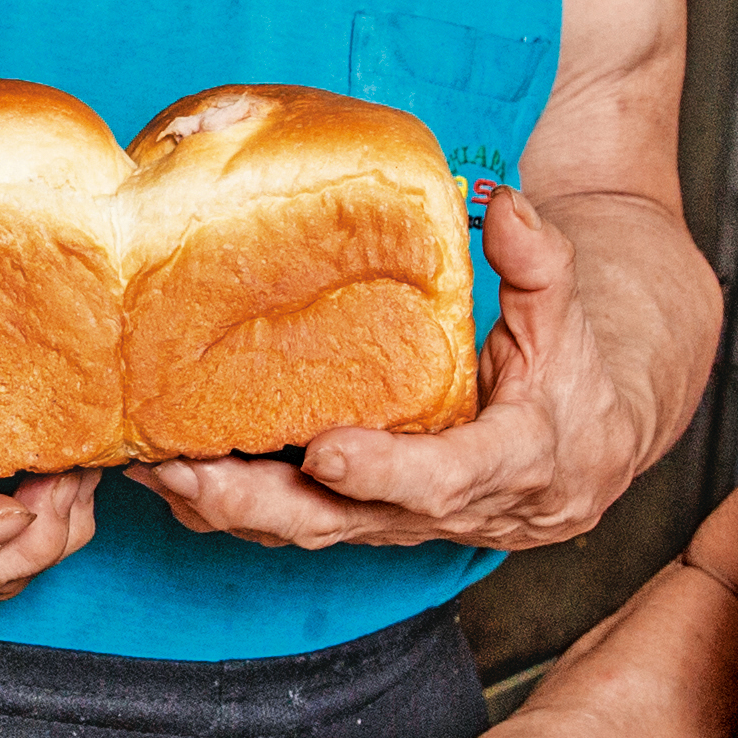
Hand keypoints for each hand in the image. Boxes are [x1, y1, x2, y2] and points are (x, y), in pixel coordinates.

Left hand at [140, 187, 646, 553]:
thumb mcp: (570, 313)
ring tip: (153, 469)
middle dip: (260, 503)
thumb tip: (501, 205)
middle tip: (184, 470)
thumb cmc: (572, 376)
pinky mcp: (367, 522)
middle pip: (347, 522)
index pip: (447, 479)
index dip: (386, 472)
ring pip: (308, 531)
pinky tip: (171, 477)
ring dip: (226, 508)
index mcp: (510, 463)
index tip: (328, 453)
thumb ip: (539, 262)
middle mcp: (447, 509)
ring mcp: (400, 523)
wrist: (584, 445)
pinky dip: (230, 508)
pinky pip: (294, 525)